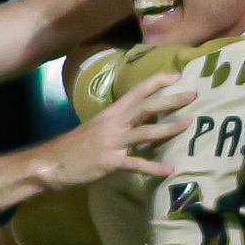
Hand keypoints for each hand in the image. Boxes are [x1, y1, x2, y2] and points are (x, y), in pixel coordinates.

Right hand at [36, 72, 193, 188]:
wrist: (51, 163)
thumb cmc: (75, 146)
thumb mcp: (98, 128)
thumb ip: (119, 123)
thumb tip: (144, 119)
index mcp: (111, 113)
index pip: (137, 91)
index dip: (157, 81)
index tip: (177, 75)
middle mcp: (113, 123)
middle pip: (146, 106)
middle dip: (171, 100)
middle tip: (194, 95)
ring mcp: (112, 142)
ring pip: (146, 131)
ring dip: (169, 127)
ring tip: (189, 124)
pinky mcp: (110, 161)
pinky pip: (136, 164)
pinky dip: (154, 167)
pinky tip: (169, 170)